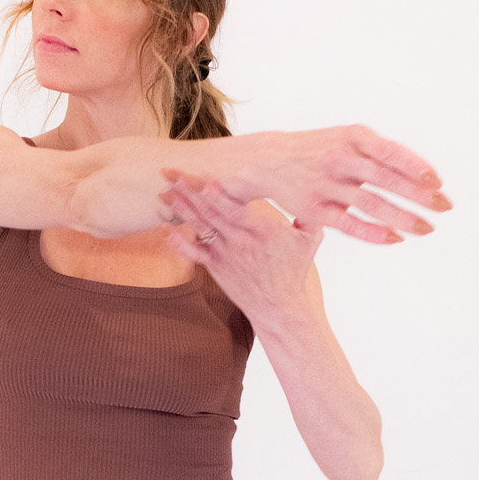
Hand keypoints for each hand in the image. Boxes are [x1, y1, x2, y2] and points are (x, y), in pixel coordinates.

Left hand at [158, 177, 322, 324]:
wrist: (280, 308)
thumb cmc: (294, 272)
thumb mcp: (310, 241)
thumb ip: (309, 216)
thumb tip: (315, 193)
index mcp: (262, 230)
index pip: (236, 210)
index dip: (218, 196)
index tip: (203, 179)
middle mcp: (240, 242)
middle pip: (210, 213)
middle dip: (189, 190)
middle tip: (170, 171)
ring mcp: (226, 255)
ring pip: (200, 227)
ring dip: (180, 208)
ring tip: (163, 190)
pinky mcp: (216, 267)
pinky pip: (194, 252)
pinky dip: (178, 241)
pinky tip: (164, 229)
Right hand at [163, 124, 450, 244]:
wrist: (255, 161)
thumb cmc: (307, 153)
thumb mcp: (339, 141)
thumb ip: (372, 154)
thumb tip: (416, 171)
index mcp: (350, 136)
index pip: (391, 151)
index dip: (416, 168)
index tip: (439, 183)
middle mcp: (339, 156)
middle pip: (388, 177)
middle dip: (419, 194)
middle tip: (446, 207)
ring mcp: (325, 182)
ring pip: (372, 202)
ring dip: (402, 217)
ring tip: (426, 230)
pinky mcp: (311, 207)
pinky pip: (347, 222)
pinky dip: (372, 232)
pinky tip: (394, 240)